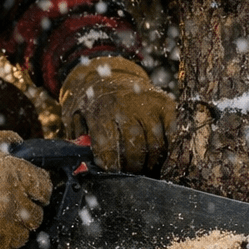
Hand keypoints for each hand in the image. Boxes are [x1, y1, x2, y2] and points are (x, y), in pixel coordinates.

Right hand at [0, 130, 52, 248]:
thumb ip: (5, 140)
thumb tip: (21, 143)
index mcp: (17, 174)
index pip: (45, 187)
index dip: (39, 191)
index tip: (33, 193)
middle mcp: (16, 202)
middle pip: (37, 215)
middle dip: (26, 212)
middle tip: (11, 209)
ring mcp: (6, 228)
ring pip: (24, 236)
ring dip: (14, 231)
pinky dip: (2, 248)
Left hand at [59, 56, 175, 173]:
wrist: (107, 74)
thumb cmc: (91, 103)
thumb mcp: (76, 117)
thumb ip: (79, 139)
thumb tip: (83, 163)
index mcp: (101, 111)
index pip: (109, 147)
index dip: (111, 166)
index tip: (111, 174)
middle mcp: (127, 106)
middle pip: (135, 148)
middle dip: (133, 167)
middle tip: (131, 174)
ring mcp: (149, 104)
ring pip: (156, 145)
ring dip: (151, 163)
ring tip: (144, 169)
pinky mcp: (165, 103)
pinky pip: (172, 133)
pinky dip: (168, 149)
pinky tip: (160, 157)